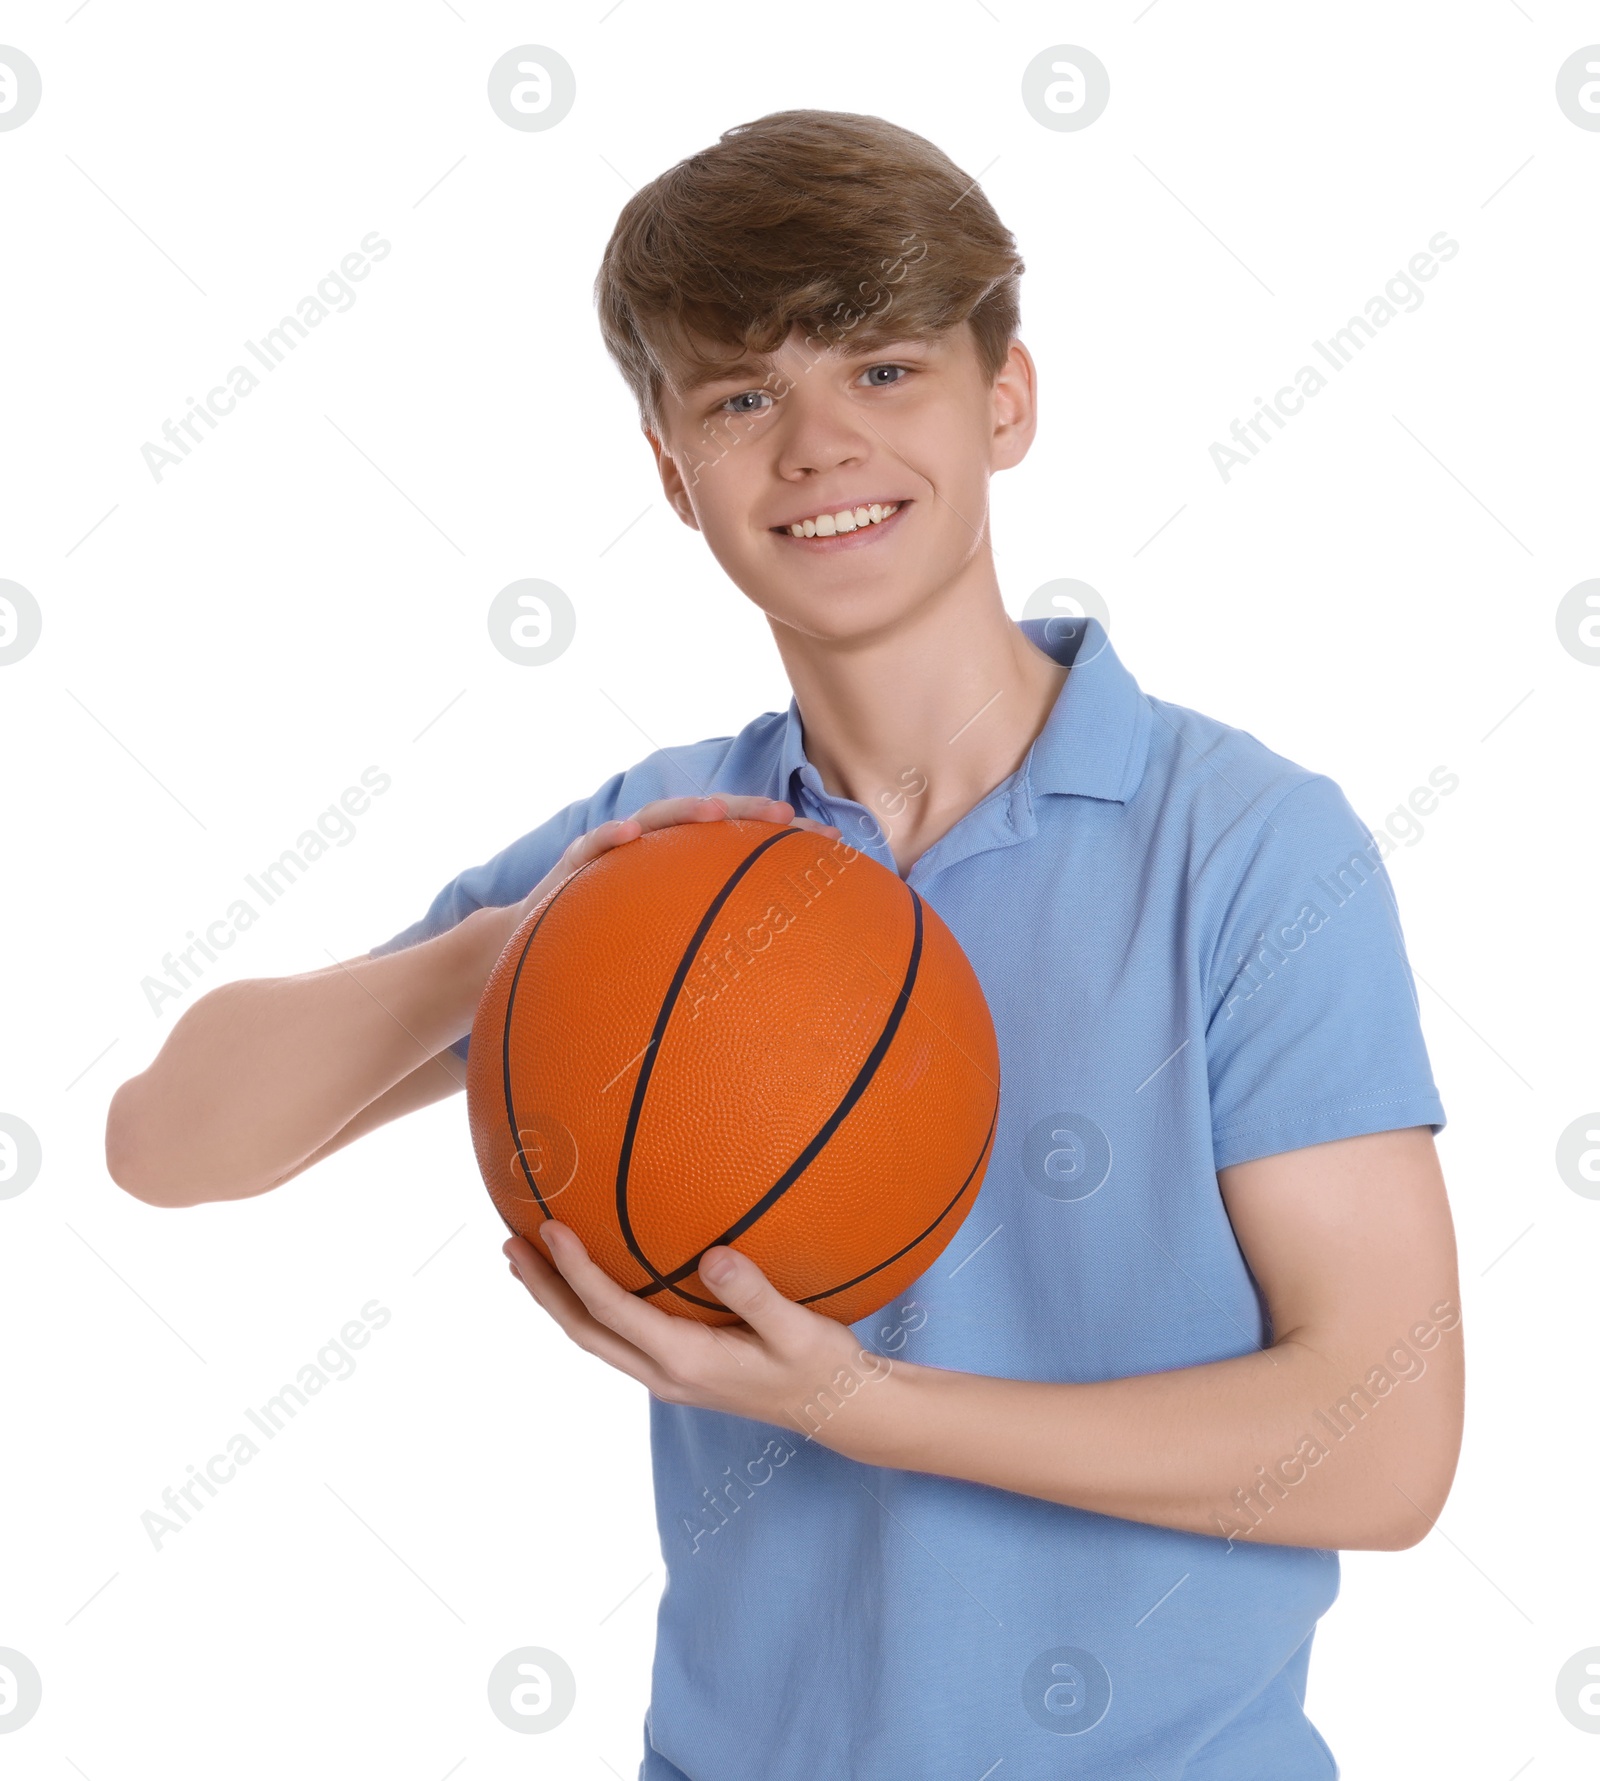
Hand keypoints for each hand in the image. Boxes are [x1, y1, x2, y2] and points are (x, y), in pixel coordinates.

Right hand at [491, 794, 839, 952]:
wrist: (531, 952)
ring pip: (655, 821)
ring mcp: (616, 854)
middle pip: (709, 824)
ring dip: (685, 813)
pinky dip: (609, 838)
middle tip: (790, 817)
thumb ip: (714, 963)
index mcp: (685, 873)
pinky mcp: (573, 866)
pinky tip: (627, 837)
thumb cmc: (609, 959)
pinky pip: (590, 847)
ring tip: (716, 812)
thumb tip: (781, 1003)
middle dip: (750, 814)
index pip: (742, 848)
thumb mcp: (668, 962)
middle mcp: (656, 854)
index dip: (784, 843)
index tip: (833, 846)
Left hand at [504, 1221, 901, 1458]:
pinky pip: (617, 1337)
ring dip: (559, 1300)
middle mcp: (665, 1374)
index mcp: (686, 1361)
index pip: (612, 1310)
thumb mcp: (799, 1331)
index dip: (575, 1269)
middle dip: (543, 1289)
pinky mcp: (679, 1371)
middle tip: (510, 1243)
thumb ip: (755, 1295)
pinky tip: (590, 1284)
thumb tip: (714, 1256)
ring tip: (530, 1261)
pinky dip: (590, 1307)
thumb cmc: (823, 1368)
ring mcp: (669, 1377)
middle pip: (584, 1330)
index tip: (549, 1228)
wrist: (839, 1412)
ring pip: (596, 1337)